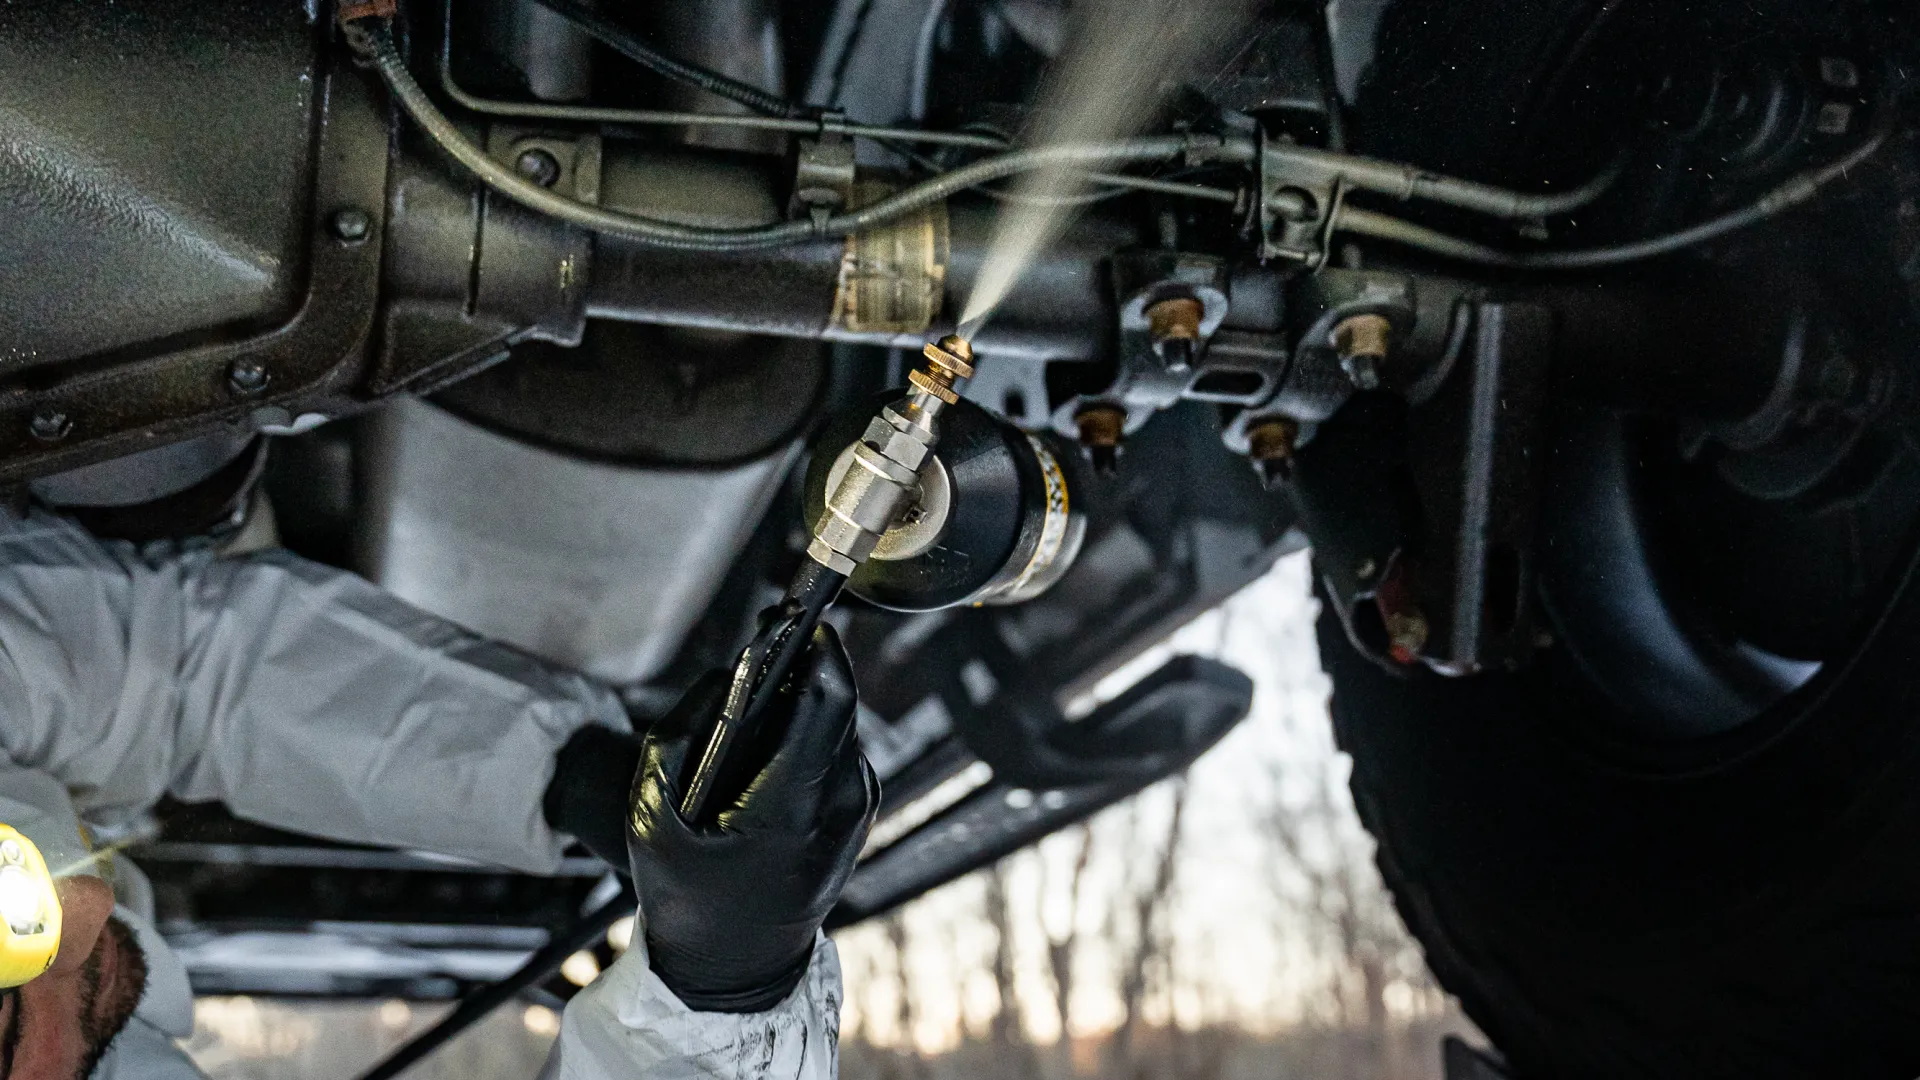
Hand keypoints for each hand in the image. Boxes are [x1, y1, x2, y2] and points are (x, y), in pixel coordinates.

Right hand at [627, 625, 876, 1011]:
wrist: (734, 969)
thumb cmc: (688, 898)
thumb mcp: (653, 817)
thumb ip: (679, 734)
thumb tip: (727, 673)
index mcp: (789, 807)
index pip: (826, 701)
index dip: (816, 649)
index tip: (795, 617)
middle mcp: (837, 807)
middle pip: (835, 706)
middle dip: (804, 668)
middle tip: (770, 642)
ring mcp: (855, 814)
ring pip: (839, 727)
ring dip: (804, 704)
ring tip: (760, 701)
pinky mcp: (857, 815)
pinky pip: (838, 753)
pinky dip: (809, 737)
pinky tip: (770, 748)